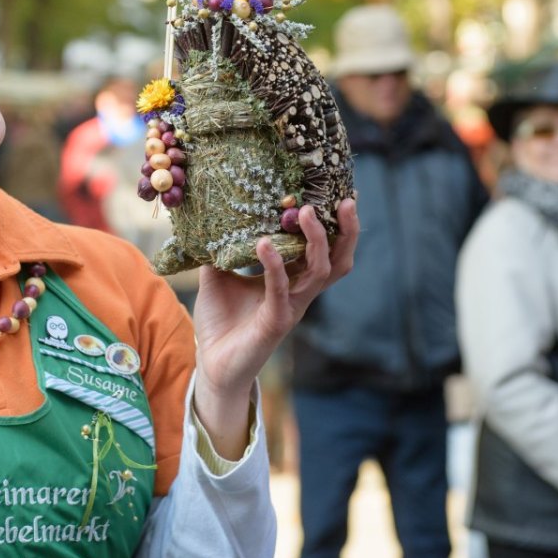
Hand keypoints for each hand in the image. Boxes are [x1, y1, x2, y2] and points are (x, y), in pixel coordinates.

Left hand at [190, 199, 357, 457]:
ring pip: (320, 273)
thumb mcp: (218, 275)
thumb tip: (213, 215)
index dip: (337, 225)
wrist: (211, 364)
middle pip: (338, 260)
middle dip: (346, 231)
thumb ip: (221, 247)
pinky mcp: (275, 323)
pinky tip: (264, 244)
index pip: (324, 249)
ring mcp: (291, 308)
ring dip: (316, 241)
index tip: (341, 194)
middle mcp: (299, 293)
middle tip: (344, 201)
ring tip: (304, 213)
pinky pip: (281, 290)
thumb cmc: (220, 322)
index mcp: (292, 280)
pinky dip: (274, 265)